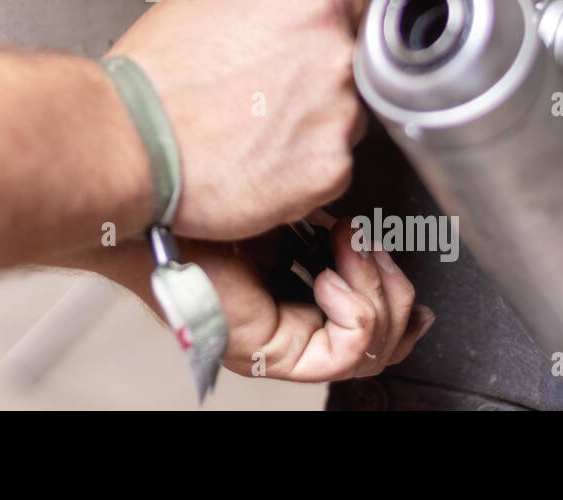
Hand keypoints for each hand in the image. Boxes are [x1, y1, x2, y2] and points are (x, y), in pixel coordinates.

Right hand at [107, 0, 369, 240]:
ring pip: (348, 117)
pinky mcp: (331, 172)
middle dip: (320, 73)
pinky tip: (259, 155)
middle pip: (358, 63)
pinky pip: (332, 164)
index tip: (315, 40)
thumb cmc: (158, 73)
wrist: (131, 141)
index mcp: (315, 6)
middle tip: (269, 87)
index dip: (333, 22)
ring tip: (256, 124)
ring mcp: (339, 119)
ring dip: (314, 120)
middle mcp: (338, 60)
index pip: (362, 4)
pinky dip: (302, 164)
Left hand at [192, 220, 433, 381]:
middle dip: (393, 289)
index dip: (398, 301)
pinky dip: (354, 309)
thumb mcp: (288, 217)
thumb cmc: (205, 209)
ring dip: (374, 291)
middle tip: (365, 243)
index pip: (366, 325)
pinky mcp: (274, 354)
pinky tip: (327, 277)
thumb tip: (364, 232)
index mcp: (293, 299)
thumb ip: (325, 231)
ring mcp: (282, 346)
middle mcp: (290, 329)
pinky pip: (346, 355)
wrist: (164, 208)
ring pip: (371, 354)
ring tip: (346, 247)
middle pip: (380, 345)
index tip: (399, 264)